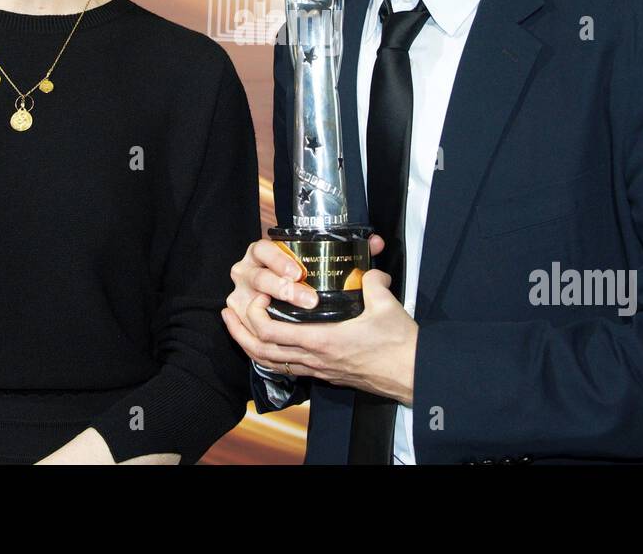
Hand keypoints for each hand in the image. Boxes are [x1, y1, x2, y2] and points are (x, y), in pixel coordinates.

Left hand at [222, 259, 416, 404]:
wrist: (413, 374)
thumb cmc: (399, 345)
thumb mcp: (385, 304)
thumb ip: (371, 280)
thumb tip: (367, 268)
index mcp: (321, 341)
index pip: (270, 333)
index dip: (254, 315)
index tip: (257, 295)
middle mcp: (314, 359)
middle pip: (261, 352)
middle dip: (239, 332)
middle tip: (229, 311)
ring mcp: (320, 370)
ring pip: (272, 364)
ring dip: (251, 346)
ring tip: (240, 328)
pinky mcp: (328, 375)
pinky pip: (291, 368)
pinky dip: (273, 356)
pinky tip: (272, 344)